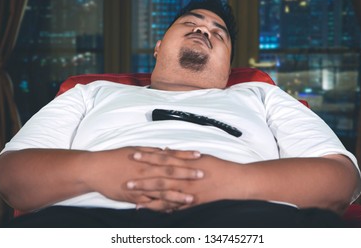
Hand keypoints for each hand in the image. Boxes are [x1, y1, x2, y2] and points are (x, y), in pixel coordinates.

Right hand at [84, 147, 203, 210]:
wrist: (95, 169)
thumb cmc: (115, 157)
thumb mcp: (134, 149)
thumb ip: (151, 151)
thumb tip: (165, 151)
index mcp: (147, 158)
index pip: (170, 156)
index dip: (185, 156)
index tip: (199, 155)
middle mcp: (146, 171)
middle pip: (170, 173)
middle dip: (187, 174)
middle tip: (202, 175)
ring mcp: (141, 185)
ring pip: (162, 192)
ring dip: (177, 195)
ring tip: (192, 198)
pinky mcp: (134, 197)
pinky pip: (150, 203)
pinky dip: (161, 207)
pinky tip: (172, 210)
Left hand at [126, 152, 241, 211]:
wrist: (233, 181)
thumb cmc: (217, 166)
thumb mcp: (198, 157)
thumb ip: (179, 155)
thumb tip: (163, 150)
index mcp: (185, 164)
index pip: (162, 159)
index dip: (147, 158)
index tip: (133, 156)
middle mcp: (185, 178)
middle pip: (159, 179)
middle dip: (142, 180)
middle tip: (127, 181)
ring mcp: (188, 192)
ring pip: (164, 195)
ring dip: (148, 197)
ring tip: (134, 200)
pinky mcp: (192, 202)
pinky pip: (175, 207)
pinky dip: (163, 209)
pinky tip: (152, 210)